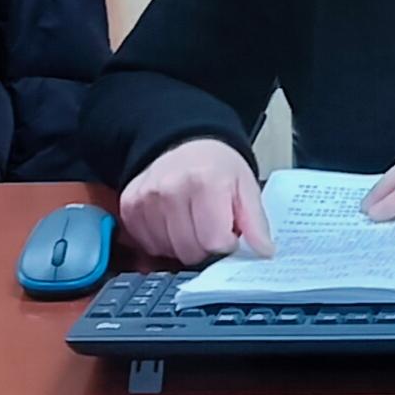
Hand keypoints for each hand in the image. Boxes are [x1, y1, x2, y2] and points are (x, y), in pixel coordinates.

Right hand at [119, 138, 274, 265]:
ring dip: (182, 245)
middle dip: (204, 247)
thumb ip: (256, 222)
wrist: (185, 143)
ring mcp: (147, 199)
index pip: (215, 243)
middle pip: (190, 252)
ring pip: (168, 252)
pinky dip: (162, 241)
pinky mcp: (130, 206)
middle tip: (209, 225)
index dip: (226, 243)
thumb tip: (264, 252)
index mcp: (206, 183)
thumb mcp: (246, 187)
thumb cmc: (217, 166)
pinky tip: (172, 222)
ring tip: (191, 221)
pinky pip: (147, 245)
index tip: (228, 232)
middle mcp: (171, 189)